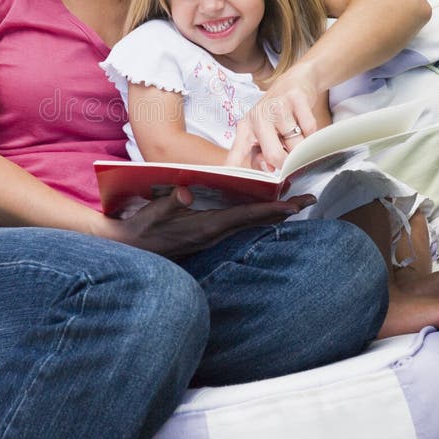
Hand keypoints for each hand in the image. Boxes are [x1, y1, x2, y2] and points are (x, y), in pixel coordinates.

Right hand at [100, 188, 315, 257]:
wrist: (129, 247)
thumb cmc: (140, 229)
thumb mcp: (152, 214)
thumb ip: (170, 202)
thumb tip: (186, 191)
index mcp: (207, 226)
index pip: (247, 216)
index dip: (273, 209)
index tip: (297, 204)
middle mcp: (214, 232)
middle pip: (256, 219)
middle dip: (283, 211)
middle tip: (310, 200)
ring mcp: (211, 234)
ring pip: (248, 221)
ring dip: (271, 212)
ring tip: (293, 202)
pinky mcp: (206, 233)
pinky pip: (237, 222)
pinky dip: (254, 214)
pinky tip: (261, 208)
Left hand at [228, 65, 318, 170]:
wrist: (294, 82)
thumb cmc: (276, 115)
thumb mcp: (262, 134)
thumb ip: (261, 155)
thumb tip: (270, 169)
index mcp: (245, 128)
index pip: (237, 153)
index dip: (234, 169)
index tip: (234, 183)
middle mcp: (257, 117)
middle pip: (274, 155)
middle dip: (287, 163)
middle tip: (290, 159)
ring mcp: (276, 106)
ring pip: (296, 145)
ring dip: (302, 147)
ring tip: (296, 135)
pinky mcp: (295, 98)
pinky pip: (310, 130)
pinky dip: (312, 134)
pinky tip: (305, 126)